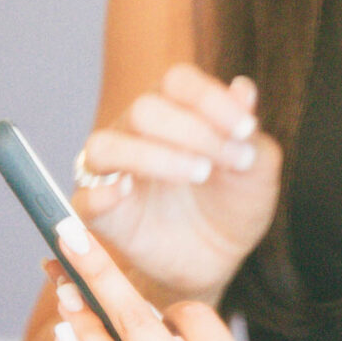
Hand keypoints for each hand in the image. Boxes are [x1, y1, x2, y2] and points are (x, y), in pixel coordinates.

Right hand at [72, 63, 280, 303]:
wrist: (219, 259)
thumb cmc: (234, 204)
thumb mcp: (256, 171)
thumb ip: (249, 132)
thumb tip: (243, 89)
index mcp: (174, 109)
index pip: (178, 81)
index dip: (210, 99)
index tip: (246, 129)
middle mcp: (136, 132)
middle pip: (144, 109)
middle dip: (193, 132)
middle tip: (232, 161)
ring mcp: (113, 171)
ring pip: (106, 146)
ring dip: (153, 157)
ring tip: (199, 174)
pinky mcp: (100, 213)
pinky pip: (85, 198)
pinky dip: (102, 195)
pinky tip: (128, 193)